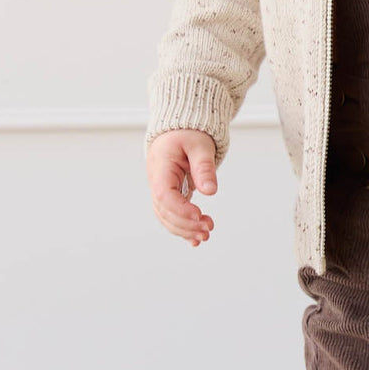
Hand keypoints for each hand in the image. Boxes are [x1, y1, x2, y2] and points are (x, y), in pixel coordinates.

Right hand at [147, 129, 218, 246]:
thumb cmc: (187, 133)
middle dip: (185, 224)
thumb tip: (210, 190)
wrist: (180, 130)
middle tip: (208, 229)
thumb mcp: (200, 145)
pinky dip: (183, 228)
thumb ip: (204, 167)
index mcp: (161, 167)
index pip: (164, 194)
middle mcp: (157, 181)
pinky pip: (173, 215)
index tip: (199, 216)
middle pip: (164, 210)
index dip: (180, 209)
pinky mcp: (171, 195)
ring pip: (167, 217)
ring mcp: (162, 189)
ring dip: (185, 229)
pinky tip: (196, 239)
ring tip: (205, 234)